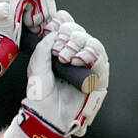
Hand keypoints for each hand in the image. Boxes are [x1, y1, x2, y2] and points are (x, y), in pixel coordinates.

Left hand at [21, 11, 108, 137]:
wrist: (47, 114)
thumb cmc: (41, 92)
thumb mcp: (37, 65)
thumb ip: (44, 46)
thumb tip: (54, 32)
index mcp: (60, 50)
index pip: (67, 27)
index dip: (62, 23)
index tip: (53, 25)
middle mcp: (75, 55)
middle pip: (80, 32)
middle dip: (69, 35)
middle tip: (57, 50)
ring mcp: (88, 66)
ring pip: (92, 43)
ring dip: (79, 45)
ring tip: (65, 57)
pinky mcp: (98, 77)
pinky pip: (100, 58)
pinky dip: (89, 54)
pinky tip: (77, 60)